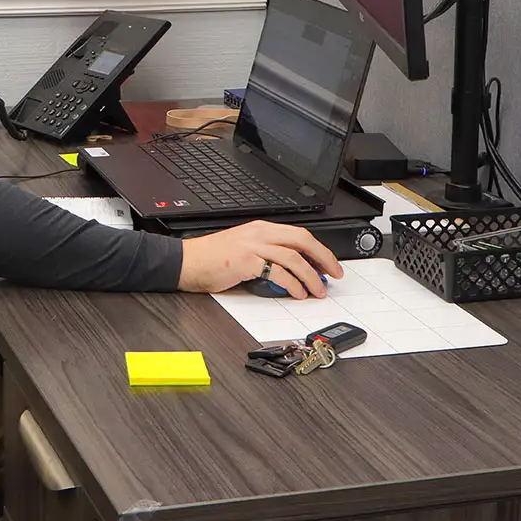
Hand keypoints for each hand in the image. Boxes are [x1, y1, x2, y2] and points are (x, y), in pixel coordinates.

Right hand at [177, 221, 342, 298]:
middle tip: (334, 273)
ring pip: (294, 256)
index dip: (318, 249)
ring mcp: (252, 245)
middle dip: (324, 258)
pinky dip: (293, 284)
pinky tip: (297, 293)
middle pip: (302, 239)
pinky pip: (278, 271)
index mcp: (260, 228)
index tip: (329, 264)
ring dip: (311, 276)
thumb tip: (294, 271)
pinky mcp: (246, 260)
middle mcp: (258, 233)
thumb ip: (267, 254)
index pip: (298, 233)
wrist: (186, 262)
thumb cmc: (211, 259)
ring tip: (318, 290)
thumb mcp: (243, 249)